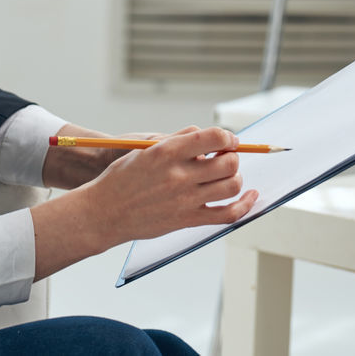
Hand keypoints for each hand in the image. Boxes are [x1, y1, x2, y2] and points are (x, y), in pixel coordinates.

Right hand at [31, 126, 259, 278]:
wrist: (104, 212)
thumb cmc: (121, 178)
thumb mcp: (145, 148)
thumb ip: (177, 139)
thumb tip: (205, 135)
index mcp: (168, 152)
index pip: (214, 137)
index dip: (228, 137)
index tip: (228, 140)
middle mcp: (180, 175)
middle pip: (229, 162)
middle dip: (233, 157)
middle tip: (226, 158)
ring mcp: (186, 200)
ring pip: (232, 186)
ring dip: (236, 178)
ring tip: (228, 175)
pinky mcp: (187, 220)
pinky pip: (227, 215)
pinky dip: (245, 205)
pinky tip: (251, 197)